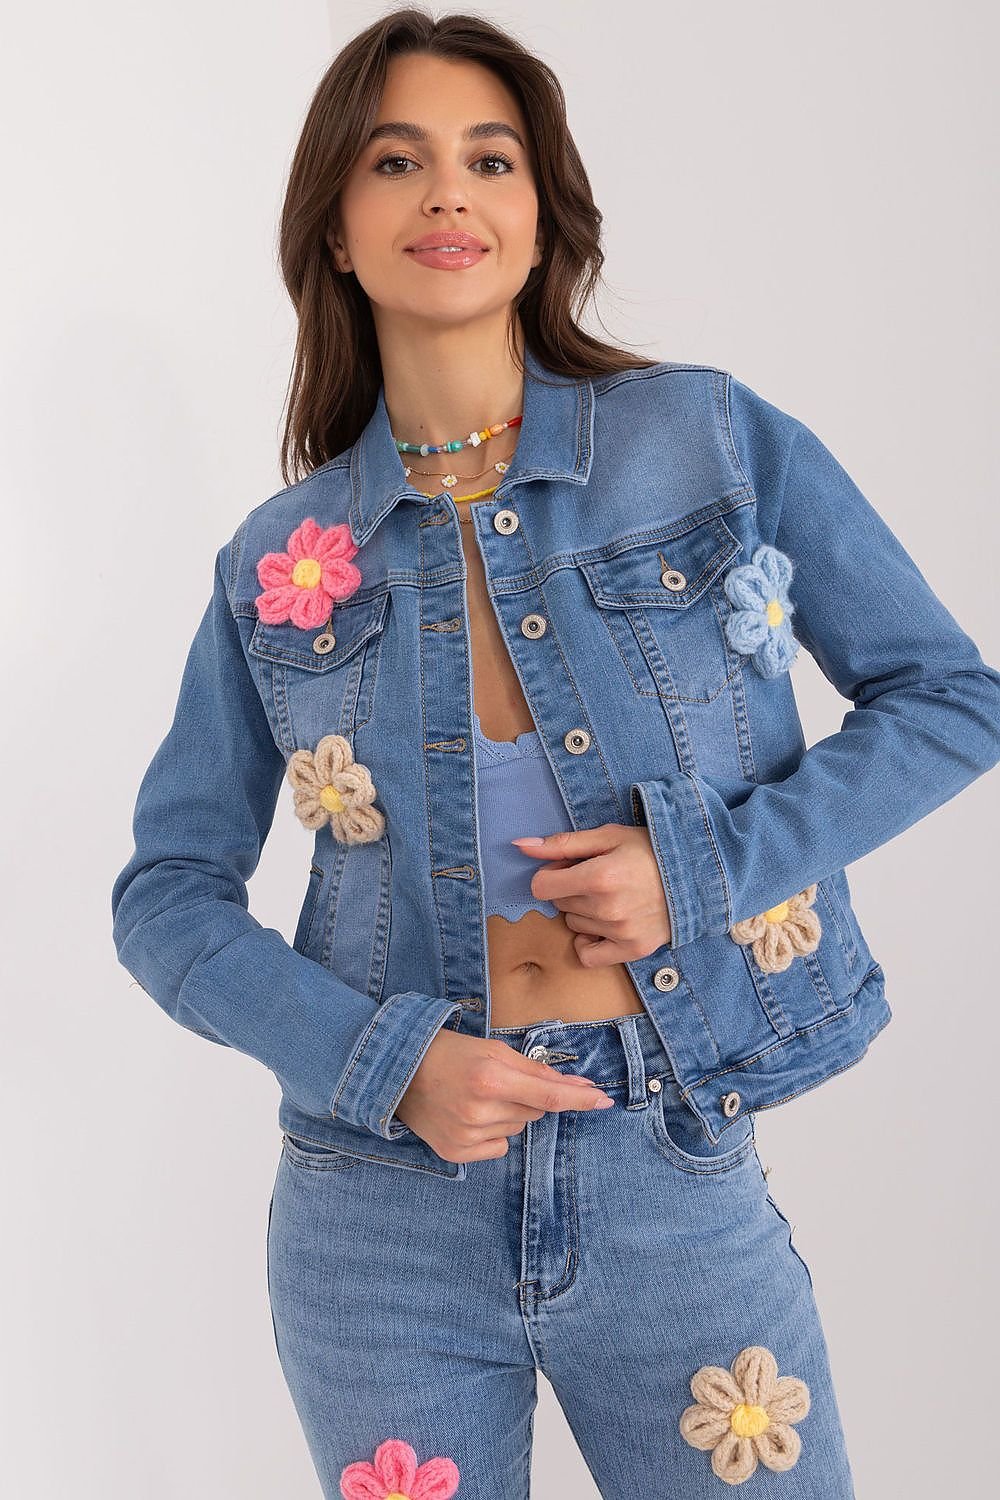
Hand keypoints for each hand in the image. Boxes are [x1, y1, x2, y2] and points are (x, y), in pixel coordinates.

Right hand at [394, 1028, 616, 1162]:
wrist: (396, 1073)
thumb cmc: (447, 1054)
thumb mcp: (491, 1049)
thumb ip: (533, 1069)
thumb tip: (573, 1084)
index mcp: (491, 1078)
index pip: (549, 1094)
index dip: (580, 1098)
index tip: (604, 1100)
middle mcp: (481, 1111)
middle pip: (535, 1111)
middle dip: (527, 1097)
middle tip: (498, 1082)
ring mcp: (468, 1136)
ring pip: (517, 1129)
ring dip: (508, 1114)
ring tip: (476, 1096)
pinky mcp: (457, 1153)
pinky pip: (498, 1148)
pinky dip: (492, 1133)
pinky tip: (469, 1116)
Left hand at [511, 823, 671, 965]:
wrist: (697, 874)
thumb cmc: (651, 850)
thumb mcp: (608, 836)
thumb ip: (562, 843)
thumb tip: (520, 846)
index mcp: (599, 876)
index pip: (541, 886)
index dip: (552, 874)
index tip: (570, 867)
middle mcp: (607, 908)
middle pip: (558, 904)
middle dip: (570, 890)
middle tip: (599, 878)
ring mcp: (620, 932)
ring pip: (573, 925)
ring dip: (583, 911)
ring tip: (612, 896)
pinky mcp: (632, 949)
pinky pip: (588, 955)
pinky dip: (590, 941)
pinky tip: (605, 924)